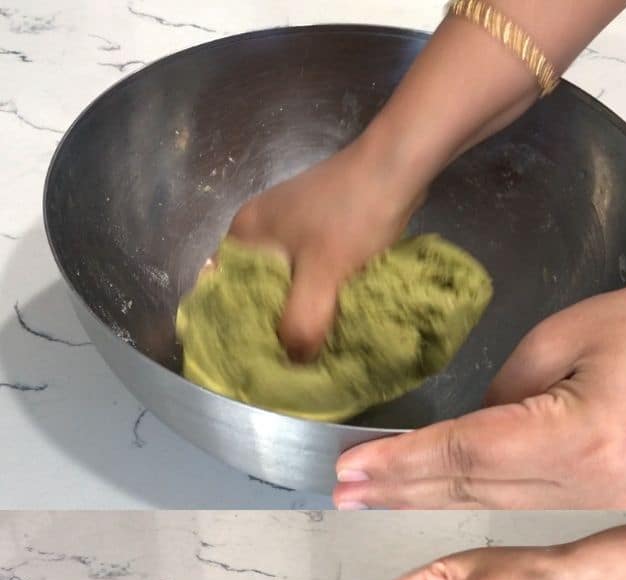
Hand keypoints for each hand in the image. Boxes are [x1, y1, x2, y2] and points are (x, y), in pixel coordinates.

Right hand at [225, 137, 420, 361]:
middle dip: (270, 325)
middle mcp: (258, 230)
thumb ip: (300, 322)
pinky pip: (307, 274)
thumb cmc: (352, 217)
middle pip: (255, 292)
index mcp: (243, 236)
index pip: (223, 293)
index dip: (237, 329)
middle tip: (288, 361)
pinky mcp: (316, 229)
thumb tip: (294, 360)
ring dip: (297, 311)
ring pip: (284, 284)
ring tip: (311, 346)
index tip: (256, 360)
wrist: (398, 167)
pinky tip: (330, 317)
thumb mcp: (322, 276)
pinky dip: (316, 296)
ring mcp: (288, 226)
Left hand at [334, 275, 625, 508]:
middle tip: (343, 489)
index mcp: (583, 438)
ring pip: (493, 508)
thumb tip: (457, 437)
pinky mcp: (614, 510)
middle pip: (472, 489)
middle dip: (400, 488)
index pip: (466, 453)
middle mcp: (594, 488)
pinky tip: (436, 499)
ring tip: (372, 498)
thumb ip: (498, 394)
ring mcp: (608, 508)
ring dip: (427, 501)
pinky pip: (527, 510)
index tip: (350, 468)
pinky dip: (476, 503)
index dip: (400, 462)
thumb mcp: (564, 337)